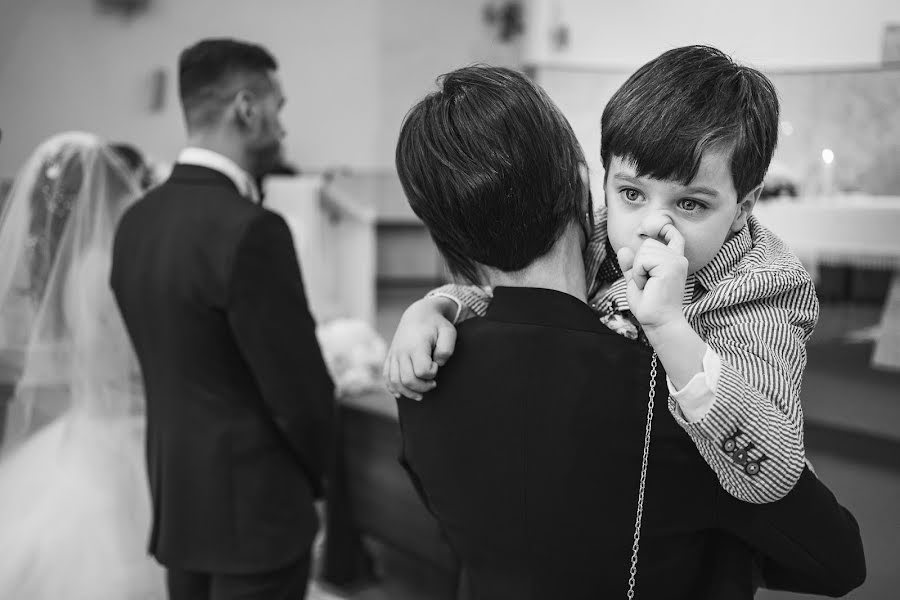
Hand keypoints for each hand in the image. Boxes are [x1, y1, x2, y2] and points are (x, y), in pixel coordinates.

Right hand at [383, 297, 457, 399]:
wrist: (418, 314)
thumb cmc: (437, 325)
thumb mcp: (449, 332)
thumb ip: (447, 349)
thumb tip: (437, 364)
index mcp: (416, 345)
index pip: (422, 371)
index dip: (432, 373)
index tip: (437, 365)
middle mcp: (402, 352)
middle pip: (407, 380)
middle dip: (422, 387)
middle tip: (433, 383)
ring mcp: (394, 355)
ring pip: (395, 382)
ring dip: (408, 392)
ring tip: (421, 394)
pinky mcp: (390, 357)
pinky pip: (387, 377)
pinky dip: (393, 388)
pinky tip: (401, 394)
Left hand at [616, 215, 688, 330]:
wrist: (659, 322)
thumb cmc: (649, 305)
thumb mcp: (636, 281)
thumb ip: (631, 266)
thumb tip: (623, 250)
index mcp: (674, 261)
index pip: (674, 235)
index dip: (664, 228)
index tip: (654, 229)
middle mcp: (678, 259)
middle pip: (648, 243)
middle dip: (639, 263)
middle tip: (647, 284)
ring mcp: (676, 261)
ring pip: (644, 250)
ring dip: (638, 270)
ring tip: (648, 285)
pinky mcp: (670, 266)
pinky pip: (643, 260)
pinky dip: (639, 273)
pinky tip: (648, 285)